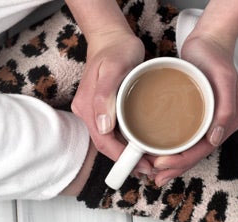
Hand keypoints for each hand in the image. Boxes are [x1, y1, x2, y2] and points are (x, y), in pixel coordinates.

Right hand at [71, 31, 151, 171]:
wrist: (110, 37)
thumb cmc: (116, 49)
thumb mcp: (115, 67)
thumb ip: (105, 95)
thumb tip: (102, 126)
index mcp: (87, 106)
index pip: (103, 142)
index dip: (122, 158)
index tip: (142, 165)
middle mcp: (87, 111)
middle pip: (104, 145)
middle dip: (126, 160)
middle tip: (150, 167)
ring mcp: (93, 111)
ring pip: (108, 140)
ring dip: (126, 153)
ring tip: (149, 159)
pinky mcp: (101, 108)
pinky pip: (112, 131)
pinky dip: (126, 141)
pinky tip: (140, 144)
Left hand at [150, 34, 237, 185]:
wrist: (210, 41)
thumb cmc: (217, 57)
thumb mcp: (224, 79)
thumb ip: (225, 109)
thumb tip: (215, 139)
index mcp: (231, 121)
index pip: (204, 150)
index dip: (182, 161)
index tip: (160, 165)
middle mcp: (221, 125)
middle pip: (196, 153)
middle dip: (175, 168)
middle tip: (153, 176)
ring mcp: (209, 121)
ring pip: (189, 148)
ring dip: (172, 163)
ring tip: (153, 172)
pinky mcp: (198, 114)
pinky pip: (185, 137)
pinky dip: (172, 148)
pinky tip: (157, 153)